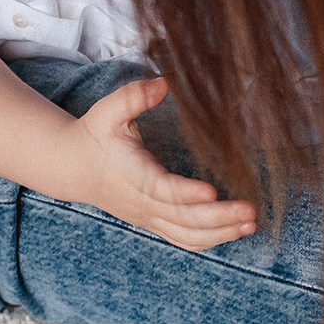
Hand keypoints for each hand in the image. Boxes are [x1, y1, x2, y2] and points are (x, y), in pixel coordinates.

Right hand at [71, 77, 258, 250]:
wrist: (73, 167)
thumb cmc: (94, 135)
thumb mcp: (107, 111)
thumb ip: (133, 96)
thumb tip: (163, 83)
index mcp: (133, 175)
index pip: (162, 190)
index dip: (187, 194)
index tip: (213, 192)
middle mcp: (142, 202)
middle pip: (182, 219)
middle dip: (218, 218)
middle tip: (250, 211)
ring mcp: (149, 217)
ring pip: (186, 236)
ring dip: (220, 234)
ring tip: (250, 225)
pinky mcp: (154, 222)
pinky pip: (183, 240)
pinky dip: (210, 240)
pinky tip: (235, 232)